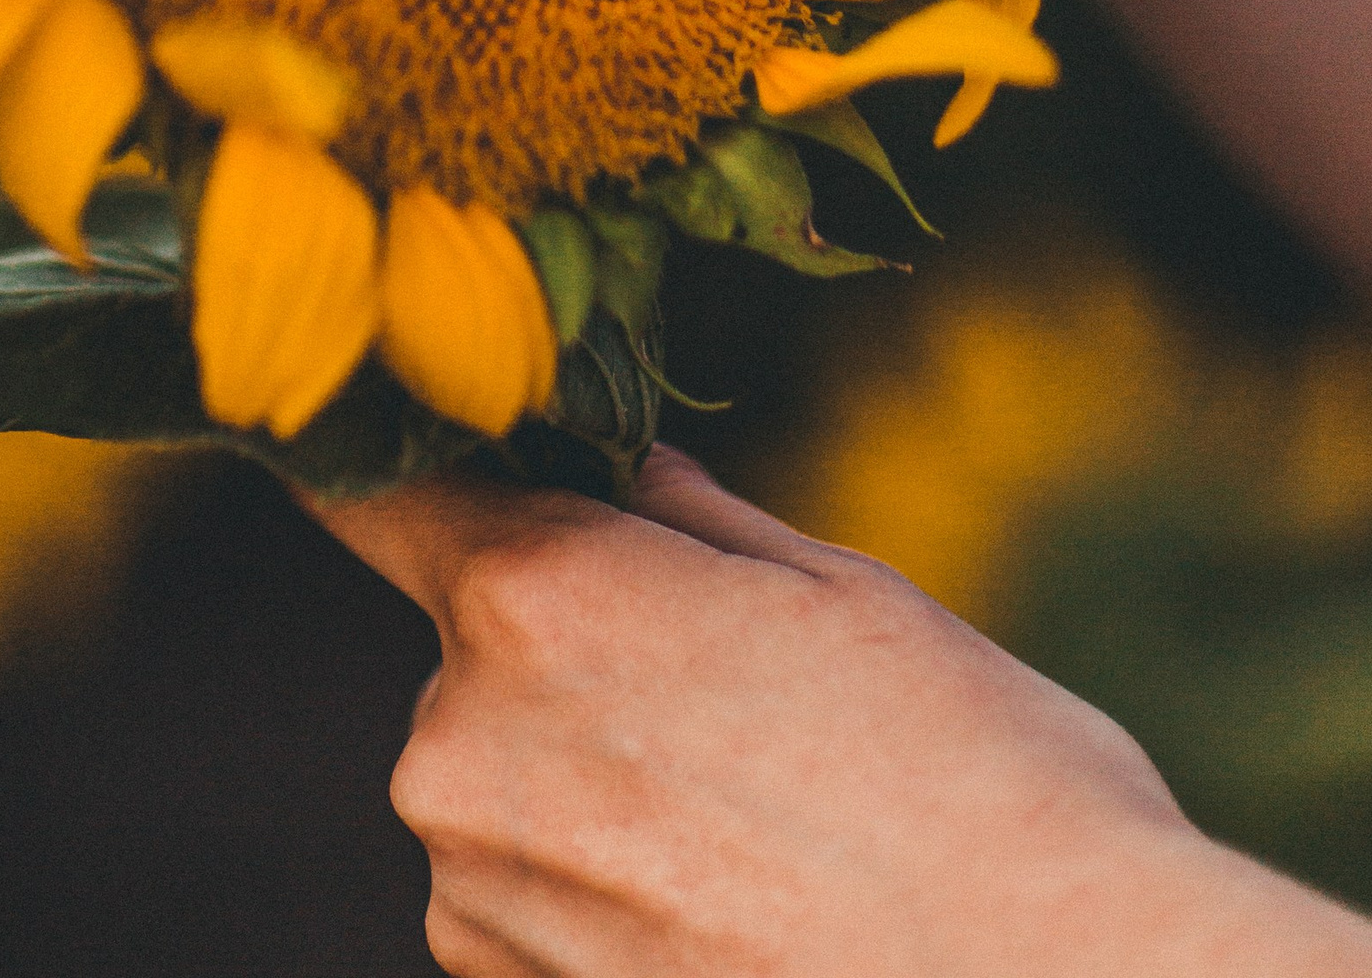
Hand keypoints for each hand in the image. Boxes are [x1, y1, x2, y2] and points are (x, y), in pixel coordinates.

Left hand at [321, 446, 1371, 977]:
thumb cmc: (984, 795)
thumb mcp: (850, 597)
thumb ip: (691, 526)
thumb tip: (623, 470)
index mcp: (541, 595)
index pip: (387, 493)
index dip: (408, 465)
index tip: (437, 456)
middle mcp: (463, 745)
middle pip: (472, 648)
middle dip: (575, 652)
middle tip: (739, 696)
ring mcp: (476, 899)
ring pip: (502, 786)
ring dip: (595, 789)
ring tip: (770, 827)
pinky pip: (525, 909)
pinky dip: (608, 902)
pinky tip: (741, 915)